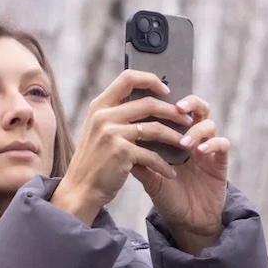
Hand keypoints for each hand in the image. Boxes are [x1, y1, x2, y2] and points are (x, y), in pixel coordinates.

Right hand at [53, 70, 194, 224]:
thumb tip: (147, 103)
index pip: (128, 78)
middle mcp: (104, 116)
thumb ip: (116, 115)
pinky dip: (164, 165)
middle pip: (148, 103)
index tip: (166, 92)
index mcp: (99, 106)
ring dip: (174, 137)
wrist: (80, 189)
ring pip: (155, 128)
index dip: (151, 80)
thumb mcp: (98, 130)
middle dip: (173, 112)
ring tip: (186, 144)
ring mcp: (112, 133)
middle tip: (187, 120)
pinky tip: (171, 172)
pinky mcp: (121, 153)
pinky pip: (152, 155)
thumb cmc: (94, 162)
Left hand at [130, 95, 227, 252]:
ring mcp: (208, 149)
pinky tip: (201, 152)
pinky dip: (213, 144)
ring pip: (209, 123)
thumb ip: (138, 159)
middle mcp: (194, 138)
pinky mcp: (220, 162)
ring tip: (184, 143)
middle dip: (189, 102)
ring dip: (197, 129)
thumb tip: (118, 140)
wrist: (186, 222)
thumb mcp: (149, 178)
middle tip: (178, 107)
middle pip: (197, 107)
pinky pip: (223, 144)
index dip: (168, 100)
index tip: (155, 98)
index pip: (174, 110)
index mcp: (176, 137)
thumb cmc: (168, 197)